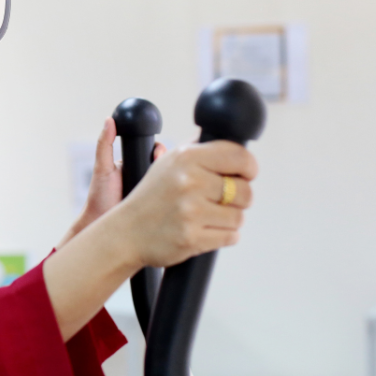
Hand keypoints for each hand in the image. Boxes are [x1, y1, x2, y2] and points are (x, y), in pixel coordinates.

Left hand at [56, 117, 164, 248]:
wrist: (100, 223)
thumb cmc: (100, 198)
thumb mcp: (102, 168)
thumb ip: (105, 144)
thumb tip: (109, 120)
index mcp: (136, 164)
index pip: (155, 151)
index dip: (159, 149)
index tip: (156, 152)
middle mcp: (148, 177)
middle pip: (168, 164)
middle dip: (169, 162)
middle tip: (159, 164)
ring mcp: (156, 192)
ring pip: (173, 180)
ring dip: (174, 178)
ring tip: (166, 180)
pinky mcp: (162, 207)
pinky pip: (173, 197)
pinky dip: (177, 194)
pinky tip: (174, 193)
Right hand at [112, 141, 257, 268]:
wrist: (126, 232)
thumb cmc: (152, 197)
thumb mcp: (168, 162)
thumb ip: (197, 148)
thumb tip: (229, 138)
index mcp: (186, 157)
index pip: (239, 156)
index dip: (249, 167)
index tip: (245, 174)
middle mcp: (188, 181)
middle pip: (244, 191)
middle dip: (239, 198)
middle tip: (221, 200)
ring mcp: (190, 211)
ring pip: (239, 217)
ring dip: (229, 219)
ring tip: (207, 216)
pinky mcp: (192, 237)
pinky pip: (231, 237)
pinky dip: (222, 236)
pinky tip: (203, 230)